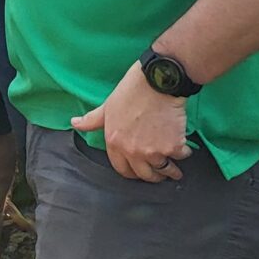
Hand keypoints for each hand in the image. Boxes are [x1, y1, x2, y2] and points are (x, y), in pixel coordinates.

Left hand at [71, 61, 192, 181]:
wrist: (157, 83)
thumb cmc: (131, 91)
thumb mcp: (107, 106)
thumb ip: (92, 120)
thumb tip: (74, 123)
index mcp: (115, 143)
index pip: (122, 169)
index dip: (131, 172)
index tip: (138, 171)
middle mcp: (133, 151)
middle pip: (144, 175)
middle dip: (152, 176)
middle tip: (159, 174)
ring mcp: (154, 151)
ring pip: (163, 171)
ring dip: (170, 171)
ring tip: (174, 170)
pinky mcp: (173, 147)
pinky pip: (181, 156)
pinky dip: (184, 153)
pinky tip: (184, 148)